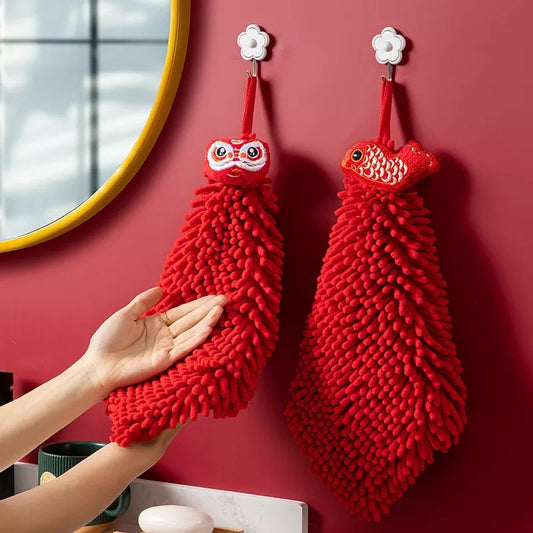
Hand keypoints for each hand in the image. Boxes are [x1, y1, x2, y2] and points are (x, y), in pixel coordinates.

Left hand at [80, 287, 226, 397]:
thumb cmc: (106, 341)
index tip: (215, 297)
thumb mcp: (126, 314)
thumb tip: (161, 288)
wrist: (96, 365)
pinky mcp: (164, 361)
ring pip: (191, 333)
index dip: (198, 304)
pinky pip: (184, 348)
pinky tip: (208, 328)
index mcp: (157, 324)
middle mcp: (166, 336)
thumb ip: (143, 301)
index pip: (183, 312)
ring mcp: (166, 349)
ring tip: (220, 311)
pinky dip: (196, 339)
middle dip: (208, 310)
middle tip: (225, 300)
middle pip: (191, 321)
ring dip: (207, 322)